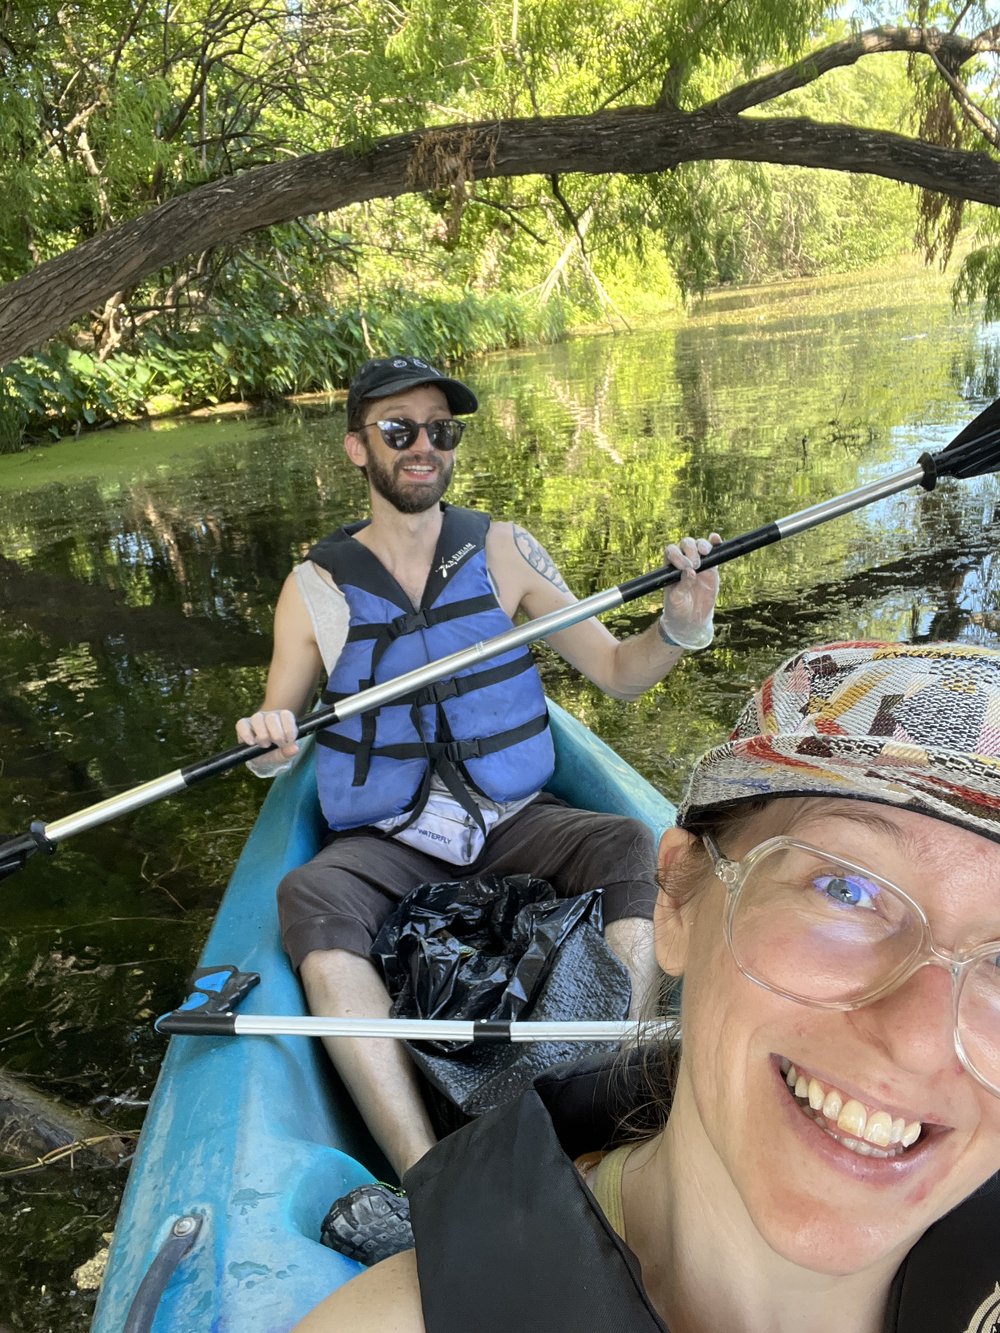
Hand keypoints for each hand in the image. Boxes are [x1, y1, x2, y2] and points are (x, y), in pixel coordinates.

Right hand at [235, 709, 300, 763]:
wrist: (262, 756)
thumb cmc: (276, 751)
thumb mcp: (284, 754)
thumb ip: (290, 752)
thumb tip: (294, 748)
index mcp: (283, 719)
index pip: (286, 715)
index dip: (288, 728)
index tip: (289, 741)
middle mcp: (270, 716)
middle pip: (272, 718)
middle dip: (276, 734)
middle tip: (277, 744)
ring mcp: (256, 719)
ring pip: (257, 719)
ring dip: (262, 734)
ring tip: (265, 745)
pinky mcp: (243, 725)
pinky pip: (242, 724)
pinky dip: (246, 734)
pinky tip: (252, 743)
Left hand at [659, 533, 721, 650]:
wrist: (691, 619)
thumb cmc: (678, 608)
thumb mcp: (676, 599)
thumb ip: (682, 585)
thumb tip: (690, 572)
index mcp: (670, 567)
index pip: (671, 552)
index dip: (677, 555)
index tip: (684, 567)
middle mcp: (684, 561)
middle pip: (686, 544)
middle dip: (690, 550)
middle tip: (695, 565)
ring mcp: (699, 563)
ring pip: (699, 545)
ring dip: (702, 545)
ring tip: (705, 554)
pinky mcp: (712, 568)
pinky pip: (714, 552)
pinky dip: (715, 543)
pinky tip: (716, 539)